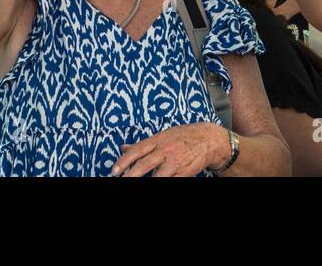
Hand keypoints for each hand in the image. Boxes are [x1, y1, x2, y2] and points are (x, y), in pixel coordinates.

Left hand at [111, 123, 230, 177]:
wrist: (208, 139)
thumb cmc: (182, 137)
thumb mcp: (162, 136)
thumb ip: (143, 144)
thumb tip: (122, 148)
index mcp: (157, 140)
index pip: (137, 150)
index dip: (124, 161)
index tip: (113, 171)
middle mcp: (165, 150)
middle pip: (144, 164)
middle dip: (130, 175)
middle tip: (120, 180)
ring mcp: (175, 162)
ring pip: (157, 176)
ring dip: (147, 182)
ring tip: (135, 186)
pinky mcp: (184, 172)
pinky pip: (172, 181)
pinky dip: (163, 184)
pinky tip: (156, 185)